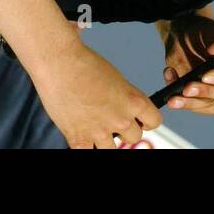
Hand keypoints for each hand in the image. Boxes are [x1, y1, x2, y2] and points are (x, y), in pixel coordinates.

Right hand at [32, 35, 161, 148]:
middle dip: (125, 128)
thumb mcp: (113, 77)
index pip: (154, 121)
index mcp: (132, 100)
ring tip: (94, 122)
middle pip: (135, 136)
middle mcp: (120, 119)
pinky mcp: (80, 139)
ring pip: (112, 148)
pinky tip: (80, 130)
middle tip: (111, 117)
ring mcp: (100, 131)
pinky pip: (88, 152)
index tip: (140, 118)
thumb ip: (123, 97)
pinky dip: (84, 143)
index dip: (147, 119)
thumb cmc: (83, 63)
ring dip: (105, 138)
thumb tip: (124, 110)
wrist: (59, 62)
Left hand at [161, 13, 213, 115]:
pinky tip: (170, 94)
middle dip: (206, 92)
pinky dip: (183, 102)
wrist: (188, 38)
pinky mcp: (210, 102)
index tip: (206, 75)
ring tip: (173, 97)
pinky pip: (197, 107)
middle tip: (187, 88)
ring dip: (191, 102)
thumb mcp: (211, 30)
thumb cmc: (204, 32)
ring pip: (212, 105)